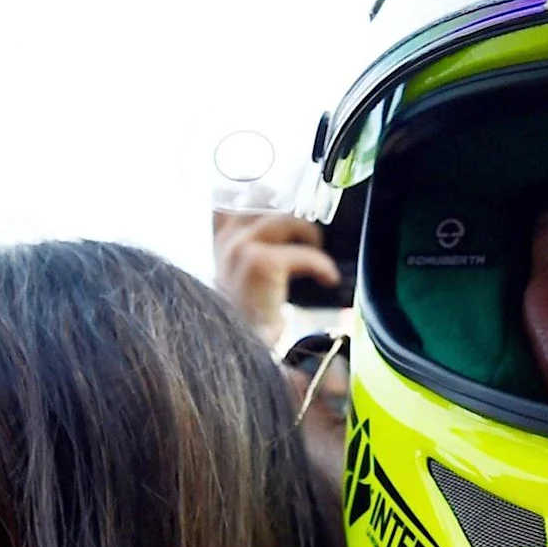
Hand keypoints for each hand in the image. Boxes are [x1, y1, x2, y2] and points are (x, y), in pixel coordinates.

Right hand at [212, 209, 338, 345]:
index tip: (283, 204)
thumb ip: (249, 254)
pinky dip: (322, 265)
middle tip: (309, 237)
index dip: (259, 194)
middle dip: (294, 216)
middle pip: (267, 202)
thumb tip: (285, 229)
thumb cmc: (244, 320)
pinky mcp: (262, 264)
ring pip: (286, 219)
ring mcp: (242, 250)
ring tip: (316, 250)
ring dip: (308, 233)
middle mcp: (227, 241)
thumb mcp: (238, 280)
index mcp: (219, 242)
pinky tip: (328, 279)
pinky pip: (304, 253)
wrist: (238, 352)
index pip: (230, 200)